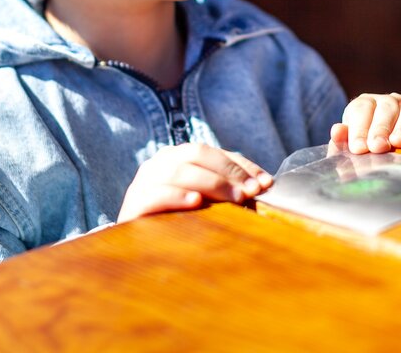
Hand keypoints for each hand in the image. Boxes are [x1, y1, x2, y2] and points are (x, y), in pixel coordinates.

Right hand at [117, 143, 272, 221]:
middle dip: (229, 172)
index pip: (215, 153)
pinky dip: (178, 196)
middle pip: (197, 154)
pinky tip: (197, 202)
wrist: (137, 246)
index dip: (243, 166)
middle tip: (252, 192)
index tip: (266, 183)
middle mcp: (160, 162)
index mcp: (179, 156)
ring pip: (179, 171)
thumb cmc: (179, 221)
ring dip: (212, 183)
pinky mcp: (134, 203)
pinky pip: (157, 194)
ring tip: (235, 199)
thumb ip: (227, 190)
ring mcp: (144, 180)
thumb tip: (263, 188)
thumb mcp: (205, 201)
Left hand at [329, 93, 400, 153]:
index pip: (361, 109)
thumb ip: (343, 141)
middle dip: (380, 128)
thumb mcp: (351, 146)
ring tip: (400, 142)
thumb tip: (337, 132)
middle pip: (386, 107)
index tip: (358, 148)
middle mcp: (389, 102)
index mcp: (365, 106)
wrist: (385, 150)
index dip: (359, 128)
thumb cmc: (365, 150)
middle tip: (377, 147)